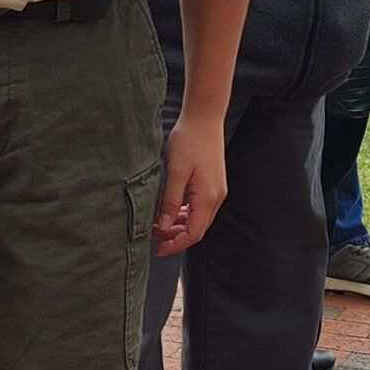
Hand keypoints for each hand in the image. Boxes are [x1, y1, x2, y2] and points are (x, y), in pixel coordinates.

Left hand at [153, 110, 227, 255]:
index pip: (194, 233)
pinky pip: (199, 208)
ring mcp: (216, 191)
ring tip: (159, 225)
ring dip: (180, 226)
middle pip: (198, 229)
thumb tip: (163, 228)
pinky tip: (170, 211)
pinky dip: (185, 214)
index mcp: (208, 197)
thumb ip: (169, 202)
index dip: (176, 245)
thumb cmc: (189, 141)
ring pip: (198, 219)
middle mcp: (216, 197)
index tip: (158, 250)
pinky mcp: (213, 185)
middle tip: (154, 238)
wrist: (204, 119)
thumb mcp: (175, 172)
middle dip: (176, 238)